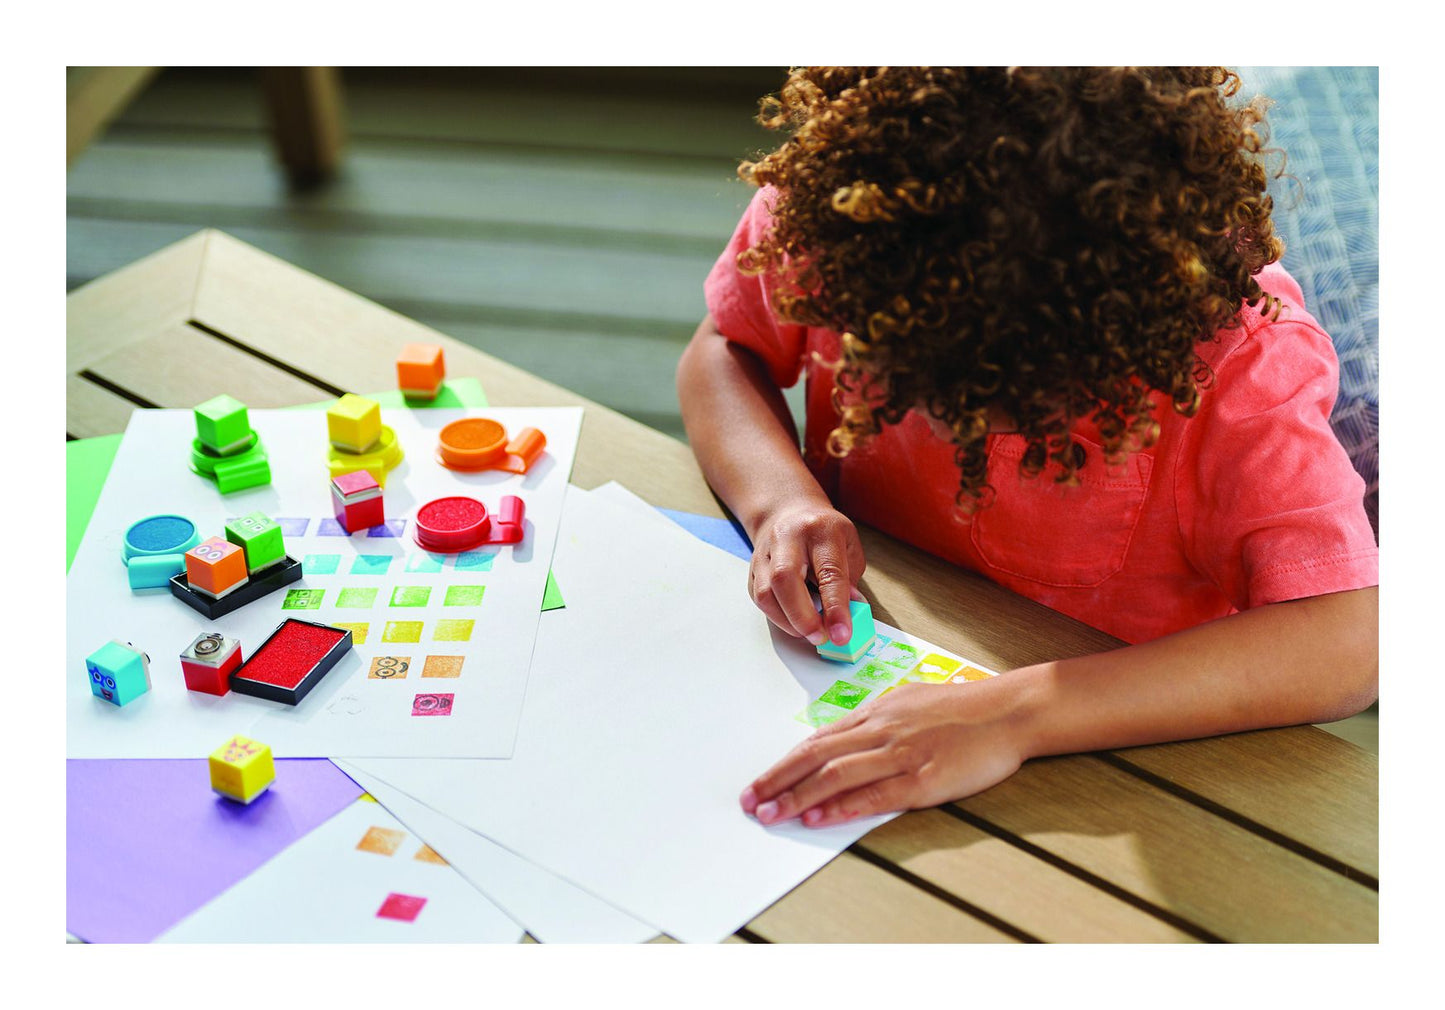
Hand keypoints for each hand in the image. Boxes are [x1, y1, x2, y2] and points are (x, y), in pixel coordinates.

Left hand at [740, 678, 1030, 826]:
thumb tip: (843, 736)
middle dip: (777, 781)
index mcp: (876, 714)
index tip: (759, 782)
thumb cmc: (962, 707)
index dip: (783, 764)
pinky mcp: (924, 779)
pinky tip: (819, 818)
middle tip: (749, 801)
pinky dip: (842, 806)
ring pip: (837, 775)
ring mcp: (901, 754)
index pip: (817, 740)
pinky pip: (875, 794)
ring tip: (771, 814)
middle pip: (816, 756)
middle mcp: (881, 731)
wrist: (1007, 711)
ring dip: (798, 797)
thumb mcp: (909, 701)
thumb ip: (875, 720)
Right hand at [748, 501, 865, 646]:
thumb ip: (850, 581)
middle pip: (785, 578)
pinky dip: (777, 616)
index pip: (829, 572)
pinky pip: (759, 598)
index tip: (841, 634)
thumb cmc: (824, 532)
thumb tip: (847, 616)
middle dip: (803, 617)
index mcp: (821, 530)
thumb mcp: (849, 547)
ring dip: (788, 621)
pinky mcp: (753, 568)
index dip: (836, 608)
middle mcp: (788, 538)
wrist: (788, 510)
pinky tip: (793, 622)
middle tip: (819, 637)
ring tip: (808, 633)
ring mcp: (765, 552)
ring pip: (766, 592)